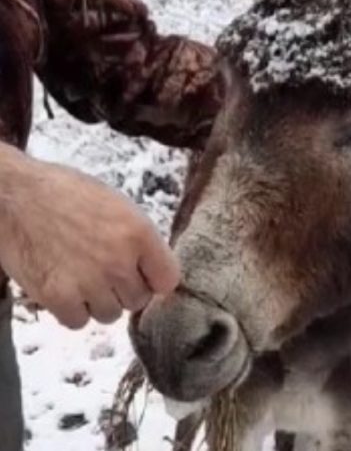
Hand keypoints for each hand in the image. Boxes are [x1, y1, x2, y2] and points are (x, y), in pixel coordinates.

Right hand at [0, 145, 179, 328]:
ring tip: (81, 277)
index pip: (168, 279)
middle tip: (104, 273)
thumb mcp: (116, 206)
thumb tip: (151, 270)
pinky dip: (71, 311)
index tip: (145, 276)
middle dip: (124, 290)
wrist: (14, 194)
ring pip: (110, 314)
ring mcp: (88, 281)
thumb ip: (138, 240)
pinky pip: (78, 322)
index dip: (154, 279)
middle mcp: (119, 261)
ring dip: (98, 302)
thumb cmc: (64, 194)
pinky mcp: (57, 296)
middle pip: (139, 300)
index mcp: (139, 233)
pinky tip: (64, 288)